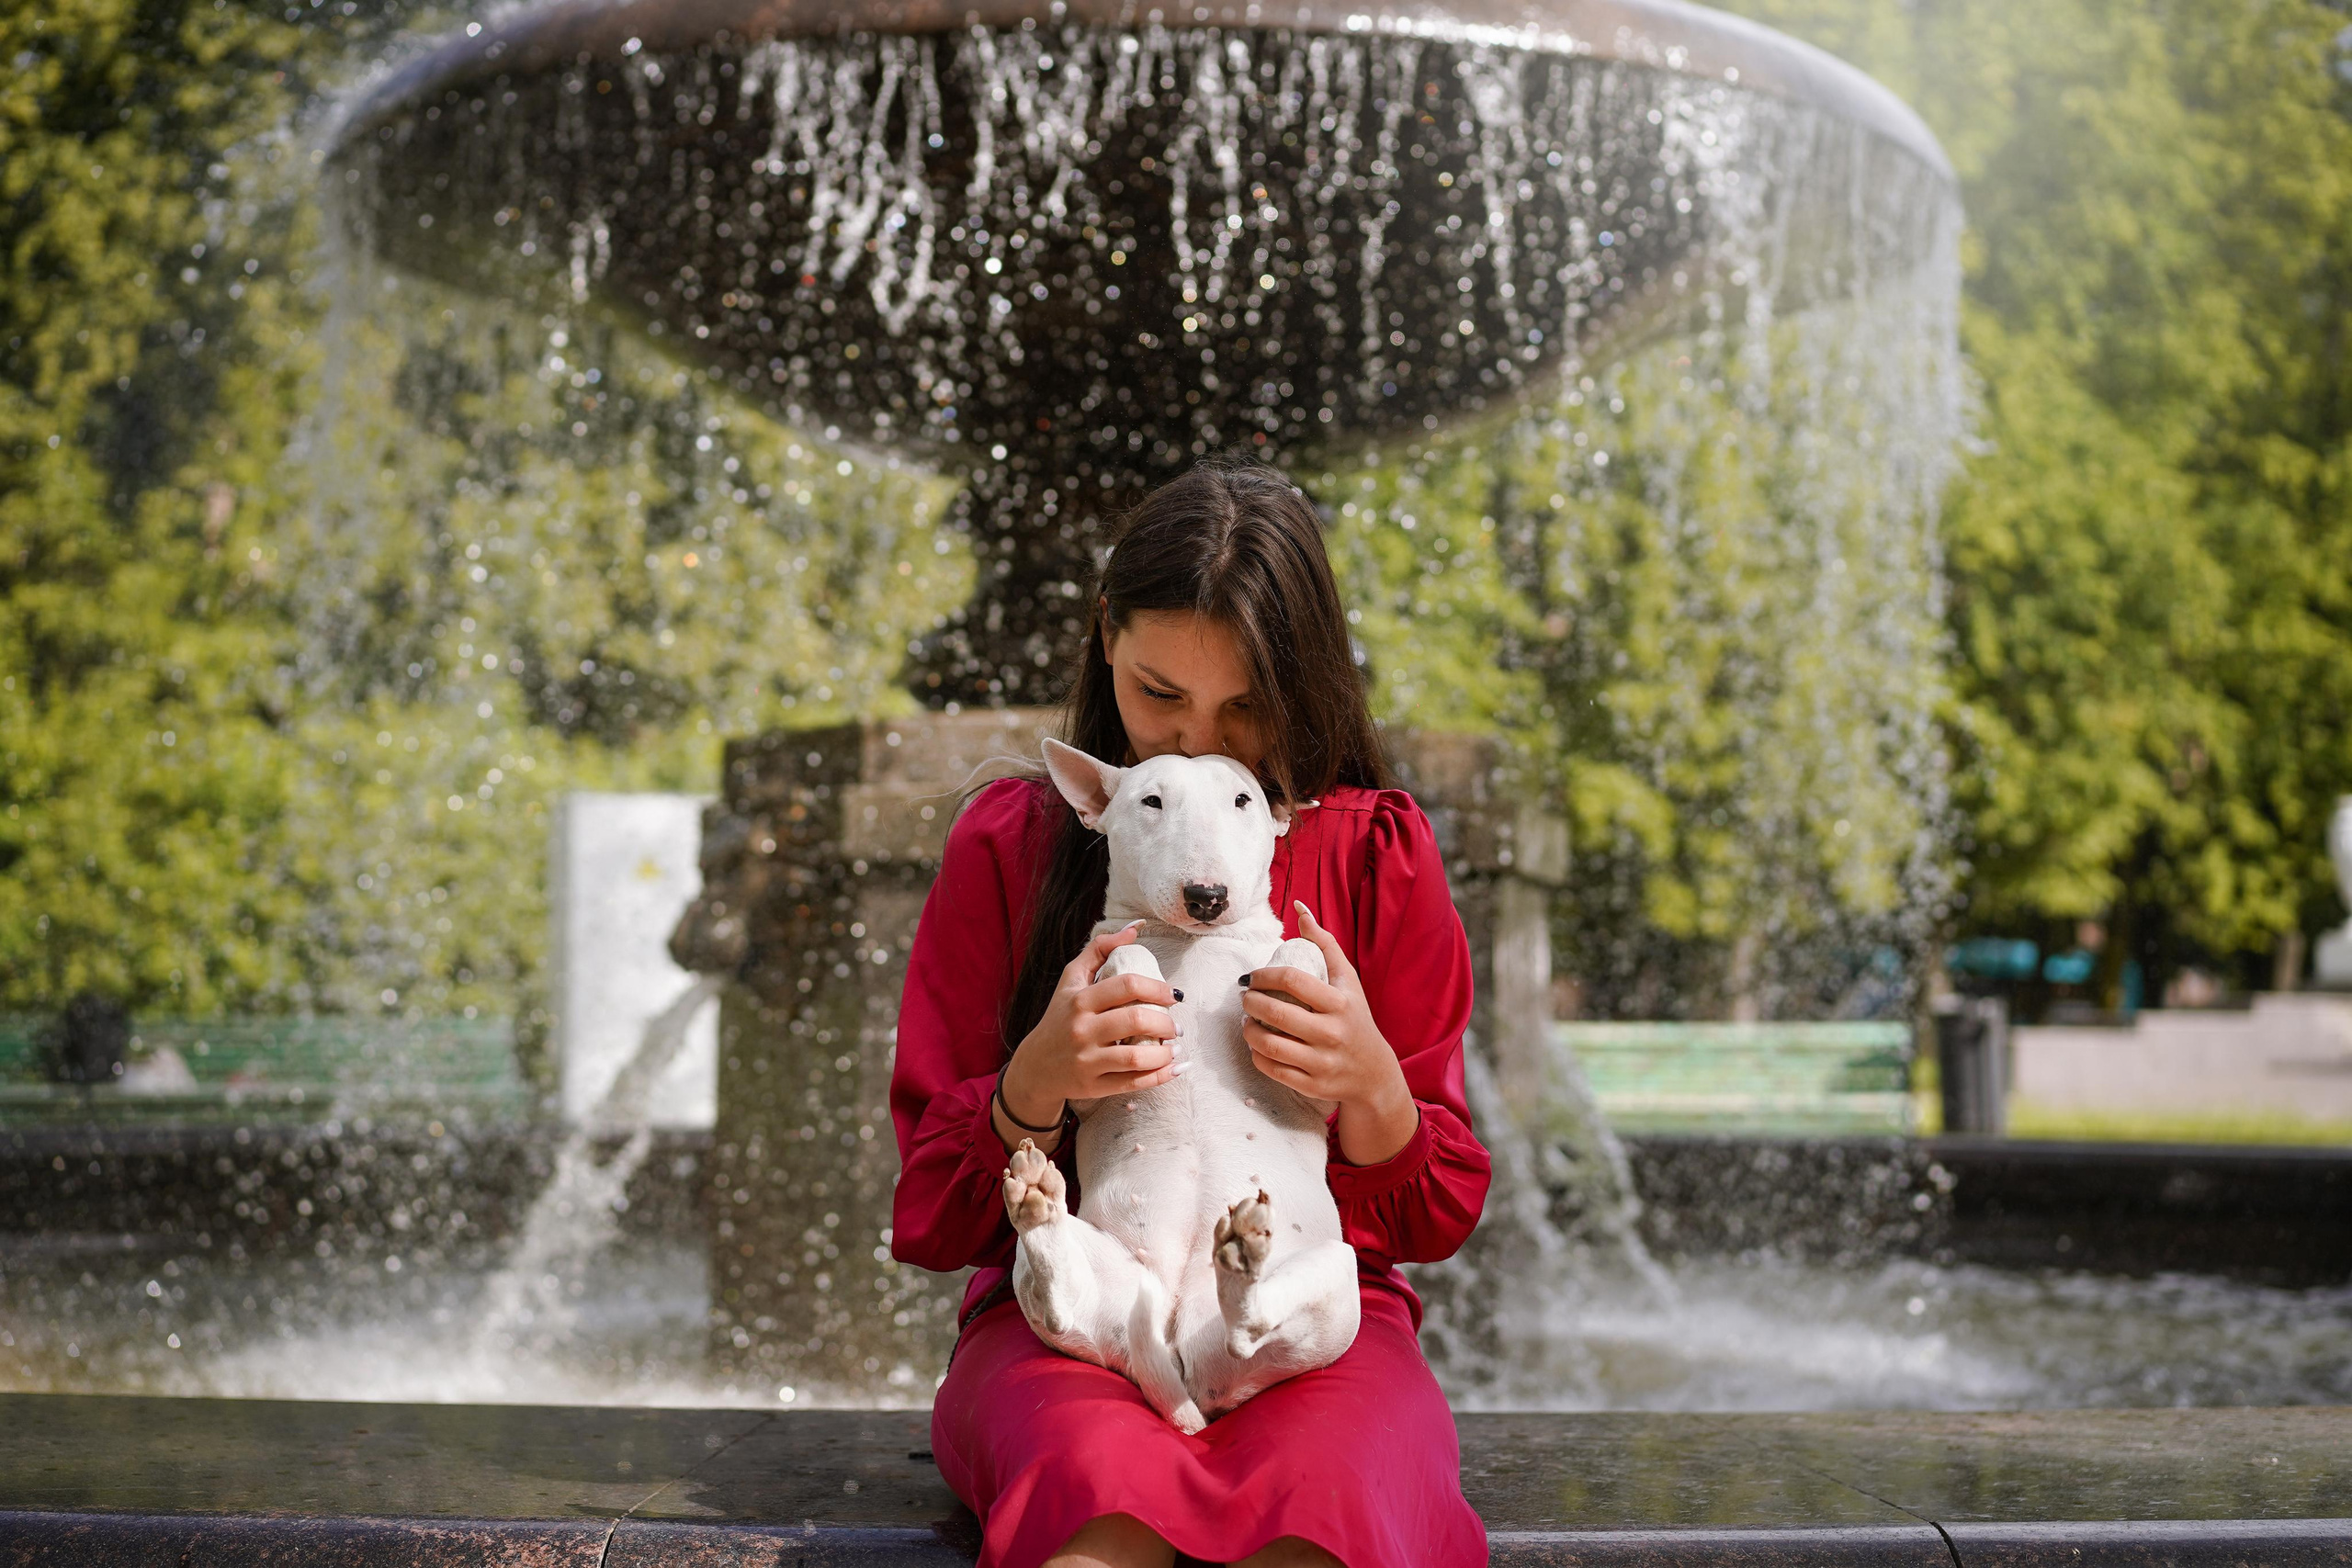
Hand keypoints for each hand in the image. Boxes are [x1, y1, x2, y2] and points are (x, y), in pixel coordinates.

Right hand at [996, 922, 1181, 1149]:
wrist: (1035, 1066)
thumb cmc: (1059, 1017)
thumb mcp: (1071, 979)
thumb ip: (1099, 950)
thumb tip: (1134, 930)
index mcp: (1080, 1000)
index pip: (1127, 985)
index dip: (1158, 988)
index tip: (1173, 995)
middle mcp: (1082, 1029)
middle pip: (1136, 1020)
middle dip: (1166, 1022)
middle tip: (1175, 1025)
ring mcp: (1087, 1060)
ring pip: (1136, 1057)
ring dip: (1166, 1052)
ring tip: (1174, 1046)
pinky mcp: (1093, 1086)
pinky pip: (1133, 1083)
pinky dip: (1160, 1076)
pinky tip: (1173, 1068)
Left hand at [1241, 902, 1418, 1164]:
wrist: (1374, 1073)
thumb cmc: (1355, 1018)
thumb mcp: (1347, 980)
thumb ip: (1323, 943)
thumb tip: (1299, 908)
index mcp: (1341, 1003)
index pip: (1293, 981)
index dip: (1264, 975)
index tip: (1252, 977)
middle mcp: (1333, 1033)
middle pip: (1277, 1013)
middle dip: (1250, 1002)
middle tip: (1244, 997)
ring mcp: (1323, 1063)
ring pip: (1271, 1045)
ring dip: (1249, 1031)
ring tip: (1247, 1021)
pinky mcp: (1312, 1086)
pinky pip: (1273, 1070)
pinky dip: (1257, 1056)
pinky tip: (1256, 1045)